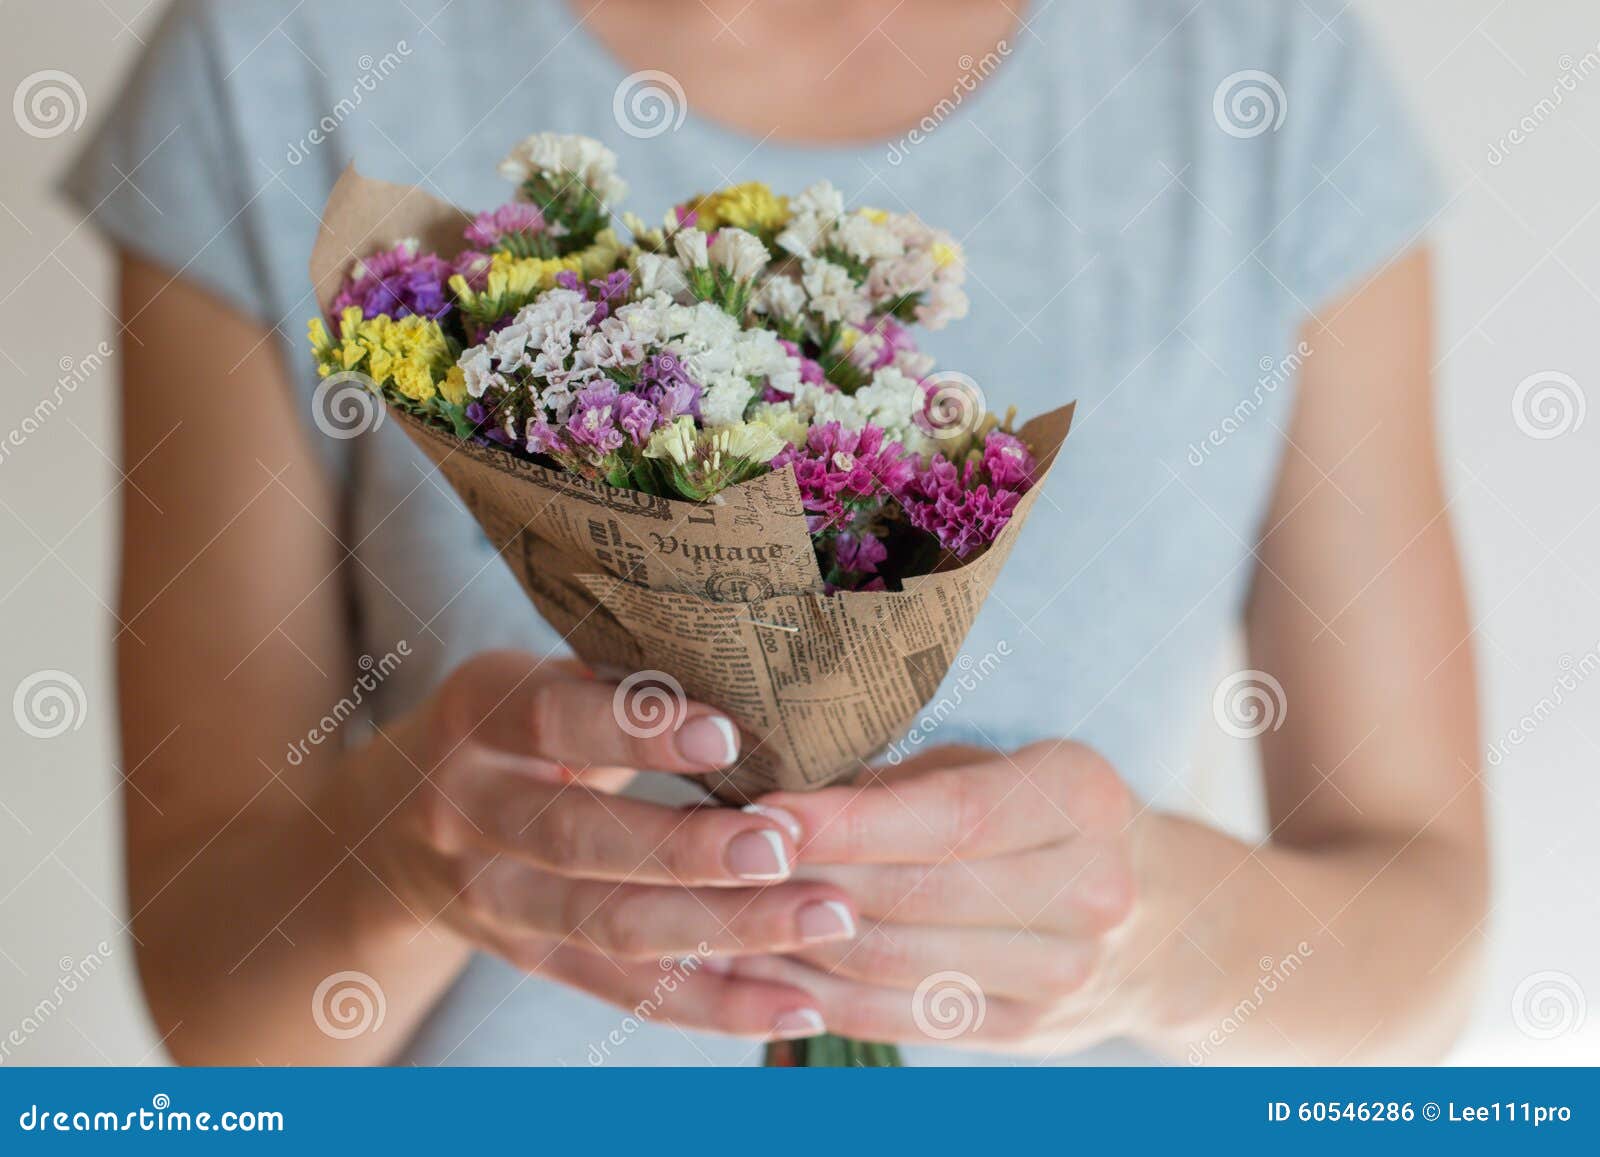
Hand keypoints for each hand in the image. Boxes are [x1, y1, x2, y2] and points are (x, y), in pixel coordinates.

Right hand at [349, 650, 860, 1040]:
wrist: (386, 828)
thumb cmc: (510, 727)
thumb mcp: (535, 681)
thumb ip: (618, 680)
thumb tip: (761, 664)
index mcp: (474, 717)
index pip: (550, 721)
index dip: (635, 730)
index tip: (726, 734)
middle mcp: (467, 812)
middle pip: (581, 840)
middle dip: (690, 849)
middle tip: (785, 843)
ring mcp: (494, 900)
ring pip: (613, 926)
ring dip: (726, 928)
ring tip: (824, 914)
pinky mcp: (530, 960)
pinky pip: (627, 992)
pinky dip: (716, 1008)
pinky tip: (796, 1006)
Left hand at [725, 741, 1151, 1053]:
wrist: (1162, 919)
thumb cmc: (1047, 816)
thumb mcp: (1000, 768)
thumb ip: (905, 780)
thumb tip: (786, 797)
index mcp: (1083, 797)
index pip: (949, 817)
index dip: (847, 821)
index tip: (764, 813)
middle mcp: (1089, 889)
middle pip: (915, 896)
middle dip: (803, 880)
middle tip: (722, 862)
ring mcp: (1065, 974)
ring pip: (895, 964)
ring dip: (795, 943)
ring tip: (725, 913)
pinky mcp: (1027, 1033)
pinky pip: (901, 1018)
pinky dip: (824, 994)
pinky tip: (767, 967)